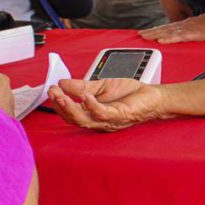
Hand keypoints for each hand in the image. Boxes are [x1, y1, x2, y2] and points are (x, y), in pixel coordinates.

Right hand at [49, 78, 166, 131]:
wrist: (153, 96)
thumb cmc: (130, 93)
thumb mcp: (101, 85)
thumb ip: (82, 86)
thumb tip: (62, 83)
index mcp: (93, 114)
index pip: (71, 113)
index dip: (59, 103)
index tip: (51, 90)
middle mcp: (99, 121)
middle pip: (74, 118)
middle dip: (60, 105)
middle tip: (52, 93)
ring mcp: (109, 120)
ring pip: (84, 119)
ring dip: (70, 107)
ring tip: (61, 95)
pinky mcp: (120, 116)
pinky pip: (102, 114)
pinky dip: (92, 105)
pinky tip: (85, 96)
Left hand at [139, 10, 204, 43]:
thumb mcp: (204, 29)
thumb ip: (195, 32)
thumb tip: (188, 35)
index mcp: (187, 26)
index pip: (169, 28)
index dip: (157, 31)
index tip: (146, 33)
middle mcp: (185, 26)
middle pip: (165, 29)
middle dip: (152, 32)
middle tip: (139, 35)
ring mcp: (189, 29)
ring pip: (168, 32)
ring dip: (156, 35)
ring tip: (144, 37)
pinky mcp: (194, 33)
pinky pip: (179, 37)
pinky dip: (169, 39)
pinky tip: (161, 41)